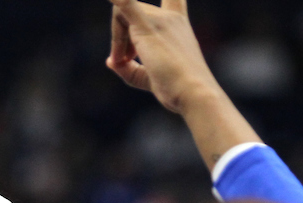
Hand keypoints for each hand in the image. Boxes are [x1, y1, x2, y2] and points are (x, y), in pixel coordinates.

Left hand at [106, 0, 218, 114]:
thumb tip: (110, 61)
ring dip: (116, 40)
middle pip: (130, 15)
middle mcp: (169, 18)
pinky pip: (126, 4)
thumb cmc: (176, 89)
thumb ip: (130, 69)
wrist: (192, 93)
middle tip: (122, 62)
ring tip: (121, 62)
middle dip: (119, 38)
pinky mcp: (146, 27)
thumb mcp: (149, 78)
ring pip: (120, 16)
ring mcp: (159, 19)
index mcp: (176, 25)